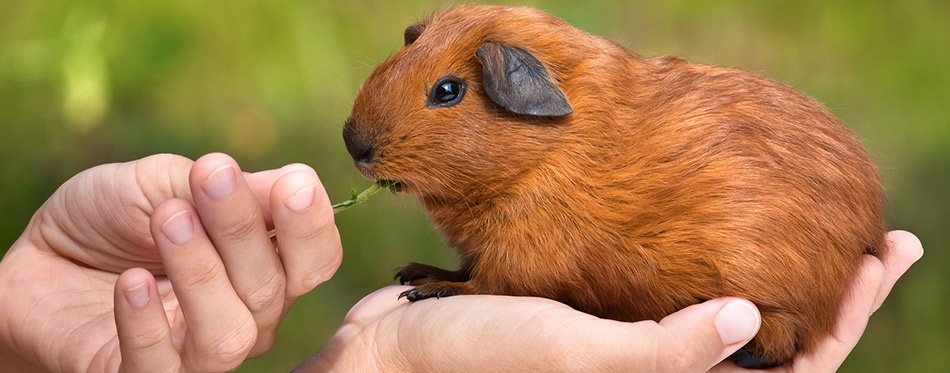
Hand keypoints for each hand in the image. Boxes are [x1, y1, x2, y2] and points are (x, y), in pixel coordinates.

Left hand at [0, 153, 341, 371]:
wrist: (39, 256)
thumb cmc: (114, 217)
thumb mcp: (170, 182)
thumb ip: (235, 187)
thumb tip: (302, 182)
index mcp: (264, 265)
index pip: (315, 260)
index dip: (312, 226)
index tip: (295, 183)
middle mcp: (246, 315)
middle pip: (274, 289)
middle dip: (243, 228)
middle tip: (208, 175)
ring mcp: (196, 352)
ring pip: (230, 334)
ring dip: (201, 273)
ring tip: (166, 219)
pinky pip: (161, 367)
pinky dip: (148, 323)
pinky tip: (128, 281)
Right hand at [300, 230, 919, 371]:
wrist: (398, 349)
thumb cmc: (480, 361)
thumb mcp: (580, 355)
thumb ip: (670, 350)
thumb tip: (754, 317)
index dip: (847, 323)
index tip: (883, 258)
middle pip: (774, 347)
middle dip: (832, 298)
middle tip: (876, 239)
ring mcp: (633, 348)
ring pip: (731, 313)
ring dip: (777, 273)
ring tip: (814, 227)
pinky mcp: (605, 314)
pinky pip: (675, 287)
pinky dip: (709, 256)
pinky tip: (719, 222)